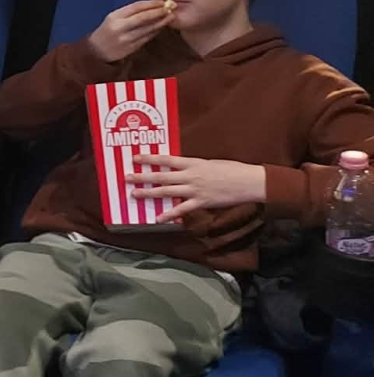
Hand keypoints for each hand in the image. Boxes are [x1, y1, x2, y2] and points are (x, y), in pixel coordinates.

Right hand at [87, 0, 174, 63]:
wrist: (96, 50)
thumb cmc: (107, 31)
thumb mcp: (113, 18)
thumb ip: (129, 13)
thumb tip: (151, 7)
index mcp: (115, 17)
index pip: (136, 7)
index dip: (151, 4)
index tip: (162, 2)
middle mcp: (120, 27)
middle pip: (143, 18)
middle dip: (158, 12)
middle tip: (170, 8)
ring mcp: (126, 39)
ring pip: (147, 29)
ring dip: (161, 22)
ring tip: (170, 17)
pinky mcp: (131, 48)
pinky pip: (147, 38)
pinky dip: (156, 31)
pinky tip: (161, 27)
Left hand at [125, 156, 266, 223]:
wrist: (248, 181)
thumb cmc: (231, 169)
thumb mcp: (209, 163)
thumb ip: (192, 166)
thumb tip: (178, 168)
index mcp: (193, 163)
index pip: (166, 160)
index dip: (150, 159)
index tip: (135, 158)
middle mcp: (191, 176)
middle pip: (161, 176)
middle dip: (143, 177)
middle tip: (127, 177)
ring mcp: (195, 190)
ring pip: (167, 192)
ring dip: (149, 193)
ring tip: (134, 194)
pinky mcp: (201, 202)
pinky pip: (181, 210)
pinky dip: (169, 214)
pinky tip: (157, 218)